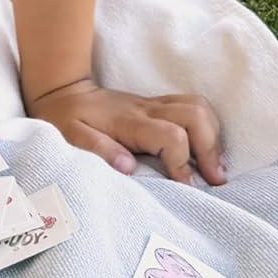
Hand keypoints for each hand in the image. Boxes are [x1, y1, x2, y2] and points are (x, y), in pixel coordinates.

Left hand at [27, 78, 226, 184]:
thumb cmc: (65, 118)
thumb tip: (128, 167)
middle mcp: (147, 109)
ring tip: (213, 167)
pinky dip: (206, 127)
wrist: (62, 91)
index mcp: (129, 121)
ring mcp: (154, 104)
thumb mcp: (70, 136)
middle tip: (214, 179)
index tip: (184, 187)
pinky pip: (192, 106)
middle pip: (194, 114)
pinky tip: (204, 149)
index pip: (170, 135)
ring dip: (212, 136)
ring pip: (198, 106)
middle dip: (210, 147)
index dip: (182, 163)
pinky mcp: (157, 105)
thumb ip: (97, 149)